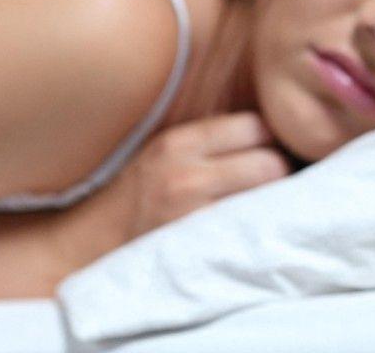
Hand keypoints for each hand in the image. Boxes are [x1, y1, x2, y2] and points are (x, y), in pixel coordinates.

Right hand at [113, 111, 291, 240]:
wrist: (94, 243)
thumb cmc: (140, 194)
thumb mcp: (165, 151)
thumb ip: (211, 138)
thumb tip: (271, 128)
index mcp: (179, 143)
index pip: (256, 126)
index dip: (270, 139)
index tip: (269, 150)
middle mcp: (185, 177)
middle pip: (271, 163)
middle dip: (280, 172)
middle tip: (274, 183)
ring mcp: (193, 217)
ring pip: (268, 199)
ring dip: (275, 201)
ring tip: (264, 204)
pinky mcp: (200, 250)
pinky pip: (252, 231)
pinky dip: (260, 227)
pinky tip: (252, 228)